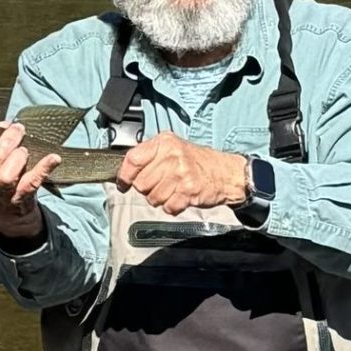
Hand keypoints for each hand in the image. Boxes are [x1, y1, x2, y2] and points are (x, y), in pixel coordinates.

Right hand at [0, 121, 59, 240]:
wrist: (9, 210)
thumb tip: (4, 125)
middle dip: (7, 141)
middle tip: (18, 130)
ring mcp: (2, 195)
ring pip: (7, 176)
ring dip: (18, 157)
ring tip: (24, 150)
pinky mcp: (22, 198)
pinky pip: (32, 183)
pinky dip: (44, 168)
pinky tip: (53, 158)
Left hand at [116, 133, 248, 214]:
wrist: (226, 172)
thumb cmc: (197, 161)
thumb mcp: (172, 148)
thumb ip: (150, 156)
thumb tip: (124, 170)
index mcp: (164, 143)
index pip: (132, 160)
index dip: (124, 175)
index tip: (123, 183)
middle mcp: (172, 156)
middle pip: (141, 183)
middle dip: (147, 190)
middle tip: (160, 185)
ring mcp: (181, 174)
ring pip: (153, 198)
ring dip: (160, 199)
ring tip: (172, 190)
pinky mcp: (189, 191)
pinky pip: (168, 207)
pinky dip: (173, 207)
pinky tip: (181, 197)